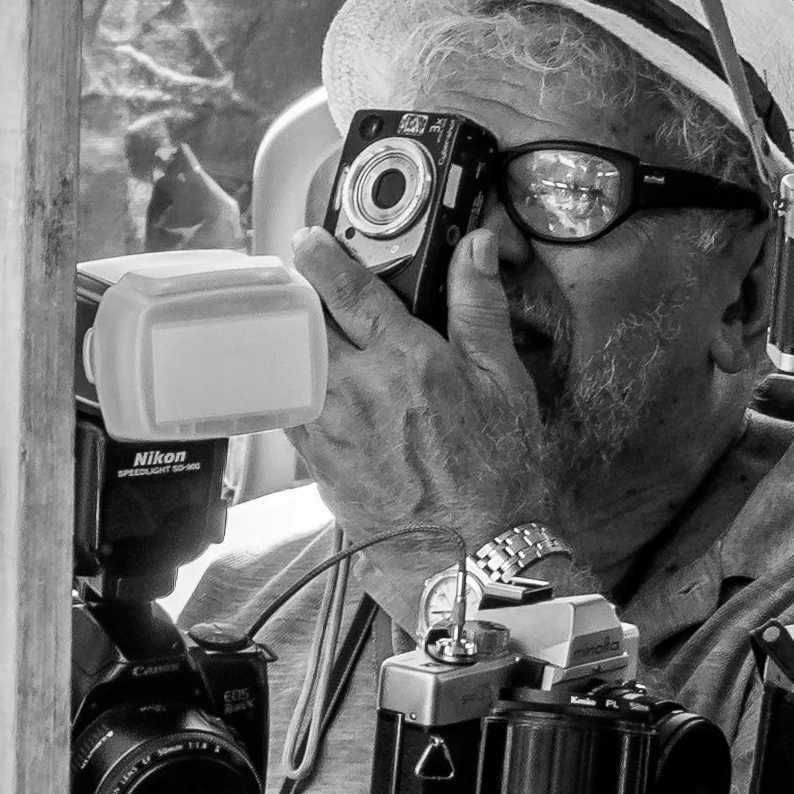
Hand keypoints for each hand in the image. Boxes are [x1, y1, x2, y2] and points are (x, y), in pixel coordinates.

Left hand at [288, 225, 558, 628]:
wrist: (474, 553)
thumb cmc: (497, 471)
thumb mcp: (504, 381)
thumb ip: (480, 308)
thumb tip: (474, 247)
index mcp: (404, 357)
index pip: (347, 291)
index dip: (321, 257)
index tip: (308, 239)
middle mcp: (356, 389)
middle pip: (303, 324)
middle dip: (298, 298)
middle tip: (300, 285)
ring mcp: (331, 429)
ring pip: (289, 368)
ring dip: (292, 345)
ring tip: (303, 337)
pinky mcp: (319, 466)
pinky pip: (292, 414)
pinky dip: (294, 393)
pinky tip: (309, 393)